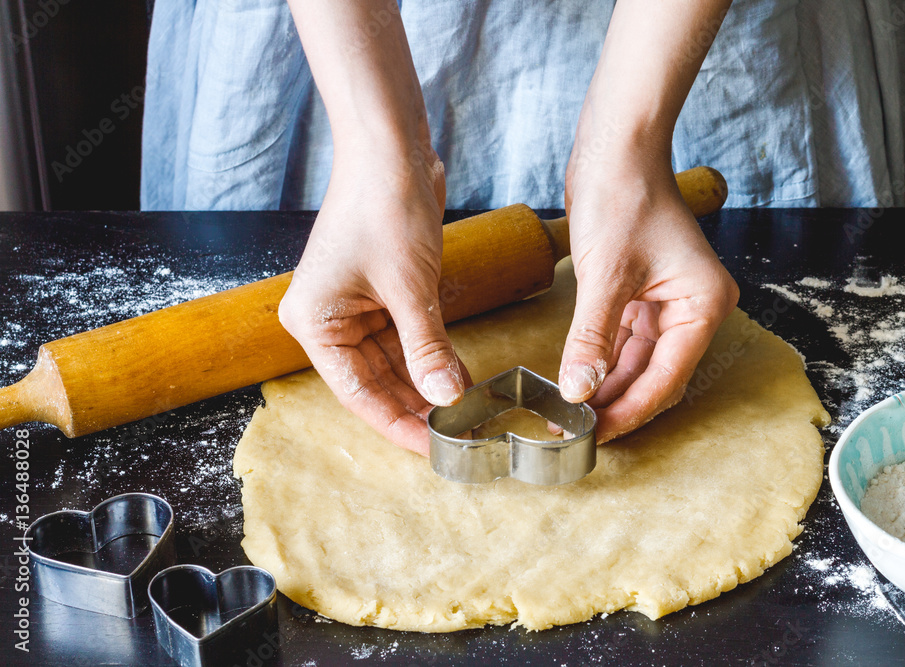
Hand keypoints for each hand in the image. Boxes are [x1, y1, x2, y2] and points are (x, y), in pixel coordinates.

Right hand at [278, 149, 468, 454]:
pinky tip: (457, 377)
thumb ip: (426, 347)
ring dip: (426, 384)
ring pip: (391, 363)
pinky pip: (403, 337)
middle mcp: (327, 319)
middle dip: (415, 406)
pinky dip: (429, 355)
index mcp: (315, 322)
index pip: (356, 393)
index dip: (396, 423)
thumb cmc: (384, 207)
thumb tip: (446, 398)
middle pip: (373, 381)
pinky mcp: (379, 292)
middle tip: (456, 436)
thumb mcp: (409, 287)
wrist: (391, 149)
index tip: (431, 449)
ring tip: (462, 413)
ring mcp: (353, 306)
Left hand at [562, 146, 738, 442]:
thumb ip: (592, 339)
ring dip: (608, 386)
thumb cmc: (623, 196)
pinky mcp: (642, 293)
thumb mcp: (605, 276)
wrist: (615, 147)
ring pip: (639, 362)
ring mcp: (668, 302)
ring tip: (574, 414)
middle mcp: (693, 308)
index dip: (630, 410)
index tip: (595, 434)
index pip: (667, 377)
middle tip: (579, 432)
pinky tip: (579, 381)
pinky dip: (603, 360)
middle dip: (618, 403)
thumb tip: (578, 390)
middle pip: (656, 375)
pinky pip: (625, 340)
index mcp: (703, 306)